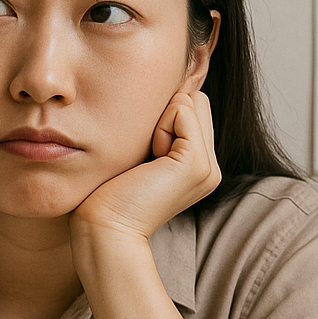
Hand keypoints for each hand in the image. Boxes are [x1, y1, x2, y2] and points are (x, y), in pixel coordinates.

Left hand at [72, 89, 220, 243]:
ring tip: (147, 159)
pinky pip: (182, 112)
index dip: (164, 117)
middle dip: (166, 115)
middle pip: (197, 100)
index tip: (145, 155)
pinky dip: (160, 127)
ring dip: (161, 121)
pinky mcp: (196, 164)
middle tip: (147, 155)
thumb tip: (168, 90)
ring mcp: (208, 168)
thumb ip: (162, 128)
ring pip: (191, 102)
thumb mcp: (142, 153)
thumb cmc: (110, 192)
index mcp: (200, 166)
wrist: (106, 228)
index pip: (194, 106)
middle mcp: (211, 168)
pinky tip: (149, 159)